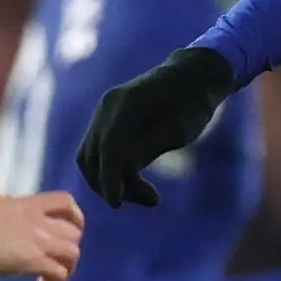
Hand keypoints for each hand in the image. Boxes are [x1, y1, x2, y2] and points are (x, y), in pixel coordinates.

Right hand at [0, 183, 82, 280]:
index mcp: (28, 205)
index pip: (64, 202)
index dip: (74, 215)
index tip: (70, 226)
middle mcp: (39, 222)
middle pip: (74, 233)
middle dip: (68, 248)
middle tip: (53, 260)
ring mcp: (39, 242)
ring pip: (72, 255)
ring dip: (64, 270)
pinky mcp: (34, 262)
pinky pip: (58, 277)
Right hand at [76, 46, 237, 206]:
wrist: (191, 77)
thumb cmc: (191, 103)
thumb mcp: (177, 130)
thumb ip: (147, 149)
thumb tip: (120, 177)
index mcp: (127, 103)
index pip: (110, 146)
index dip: (110, 178)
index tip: (116, 204)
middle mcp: (108, 106)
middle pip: (92, 156)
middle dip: (111, 184)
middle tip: (151, 199)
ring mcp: (103, 113)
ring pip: (89, 158)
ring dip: (109, 182)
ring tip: (145, 194)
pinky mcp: (106, 122)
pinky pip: (98, 153)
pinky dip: (111, 172)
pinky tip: (135, 183)